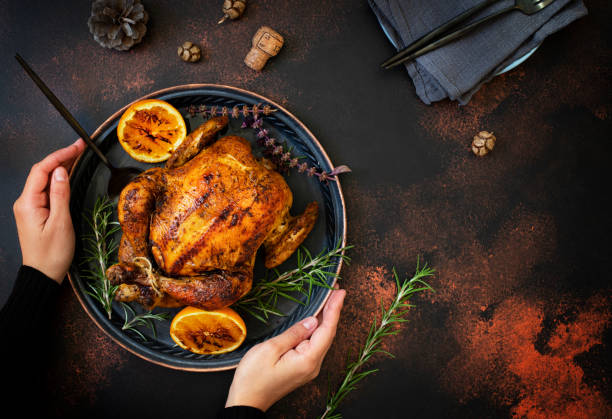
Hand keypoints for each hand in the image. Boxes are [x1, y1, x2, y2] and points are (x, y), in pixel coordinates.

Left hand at [13, 139, 85, 282]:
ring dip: (60, 166)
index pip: (43, 170)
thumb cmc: (52, 253)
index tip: (77, 146)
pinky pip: (47, 190)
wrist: (43, 275)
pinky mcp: (36, 212)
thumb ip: (60, 195)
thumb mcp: (61, 223)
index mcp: (28, 203)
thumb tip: (61, 171)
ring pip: (45, 180)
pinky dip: (59, 179)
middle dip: (61, 157)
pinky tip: (69, 174)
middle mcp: (25, 202)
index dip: (60, 155)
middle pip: (42, 172)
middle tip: (81, 147)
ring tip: (78, 155)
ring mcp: (30, 207)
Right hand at [226, 286, 345, 411]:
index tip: (340, 291)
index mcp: (308, 360)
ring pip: (322, 338)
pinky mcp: (302, 367)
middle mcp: (313, 365)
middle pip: (328, 333)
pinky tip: (317, 317)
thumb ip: (294, 333)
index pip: (327, 330)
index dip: (334, 309)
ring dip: (327, 318)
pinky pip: (314, 344)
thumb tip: (313, 321)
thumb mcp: (270, 349)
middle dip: (333, 310)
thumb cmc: (253, 377)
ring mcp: (308, 367)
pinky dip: (318, 328)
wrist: (246, 401)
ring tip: (330, 298)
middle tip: (337, 288)